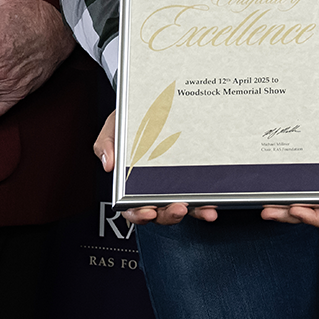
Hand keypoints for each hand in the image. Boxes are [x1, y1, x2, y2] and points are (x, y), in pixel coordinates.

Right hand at [94, 110, 217, 224]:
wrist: (156, 102)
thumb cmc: (133, 119)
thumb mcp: (115, 126)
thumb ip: (106, 143)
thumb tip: (108, 164)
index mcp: (132, 182)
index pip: (131, 207)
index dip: (138, 214)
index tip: (147, 212)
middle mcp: (154, 188)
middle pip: (160, 212)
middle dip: (169, 215)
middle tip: (178, 208)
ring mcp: (175, 184)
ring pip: (183, 208)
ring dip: (194, 213)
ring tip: (204, 210)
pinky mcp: (193, 177)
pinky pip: (200, 196)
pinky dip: (206, 204)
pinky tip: (212, 205)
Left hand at [261, 99, 318, 229]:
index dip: (315, 218)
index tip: (297, 210)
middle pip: (313, 212)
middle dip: (291, 215)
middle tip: (270, 211)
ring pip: (304, 201)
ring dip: (284, 207)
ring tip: (266, 206)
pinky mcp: (316, 167)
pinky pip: (301, 183)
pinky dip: (287, 189)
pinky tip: (272, 187)